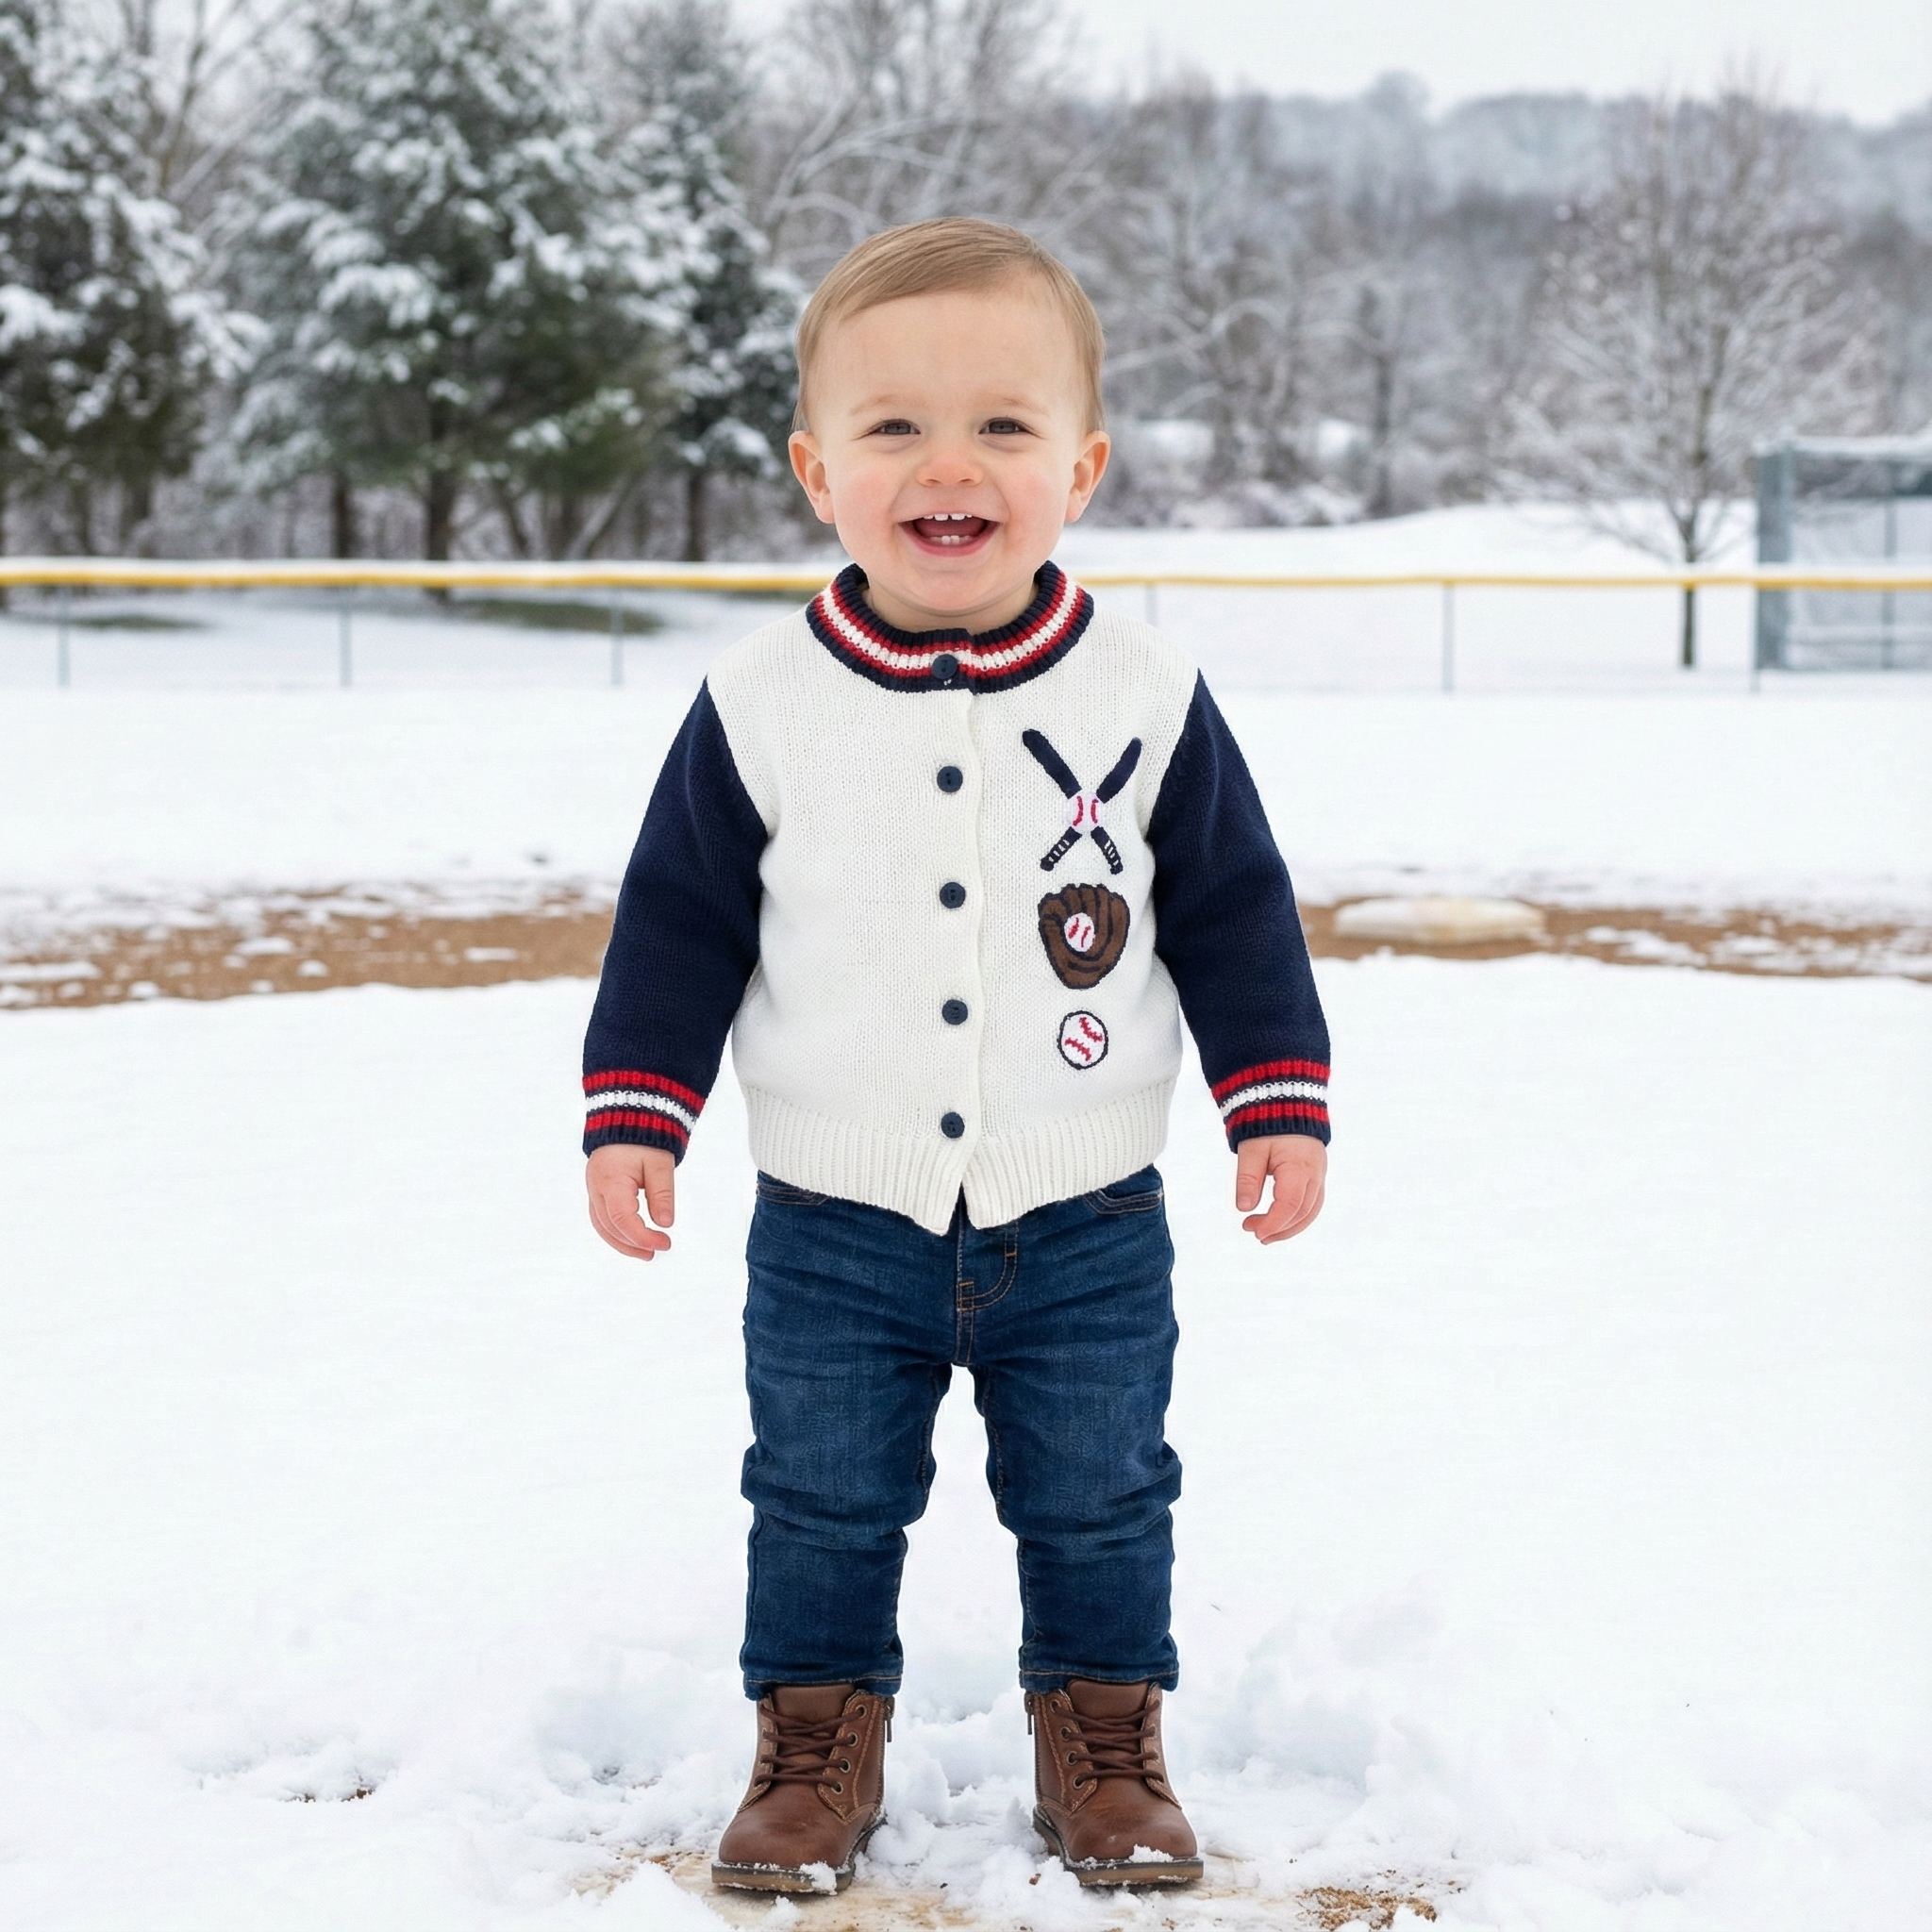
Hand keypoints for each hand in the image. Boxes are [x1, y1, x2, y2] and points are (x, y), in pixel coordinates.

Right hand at [586, 1144, 675, 1259]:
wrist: (627, 1114)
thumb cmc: (644, 1137)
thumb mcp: (660, 1163)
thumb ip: (662, 1194)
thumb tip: (666, 1223)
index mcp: (610, 1180)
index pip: (622, 1219)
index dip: (642, 1236)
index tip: (665, 1243)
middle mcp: (596, 1187)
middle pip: (609, 1227)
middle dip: (633, 1244)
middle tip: (658, 1250)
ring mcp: (593, 1188)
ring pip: (602, 1225)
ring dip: (622, 1242)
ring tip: (646, 1252)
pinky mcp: (597, 1188)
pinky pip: (601, 1217)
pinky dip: (615, 1231)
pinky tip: (631, 1238)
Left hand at [1234, 1135, 1325, 1244]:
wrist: (1287, 1101)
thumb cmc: (1267, 1124)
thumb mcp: (1252, 1149)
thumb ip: (1248, 1179)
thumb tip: (1243, 1208)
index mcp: (1299, 1167)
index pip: (1290, 1205)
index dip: (1273, 1223)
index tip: (1253, 1231)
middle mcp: (1315, 1174)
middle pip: (1303, 1213)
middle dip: (1279, 1228)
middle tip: (1253, 1232)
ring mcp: (1319, 1174)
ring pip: (1311, 1211)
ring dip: (1289, 1227)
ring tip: (1265, 1234)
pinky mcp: (1317, 1174)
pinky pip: (1312, 1202)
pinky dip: (1297, 1215)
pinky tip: (1280, 1221)